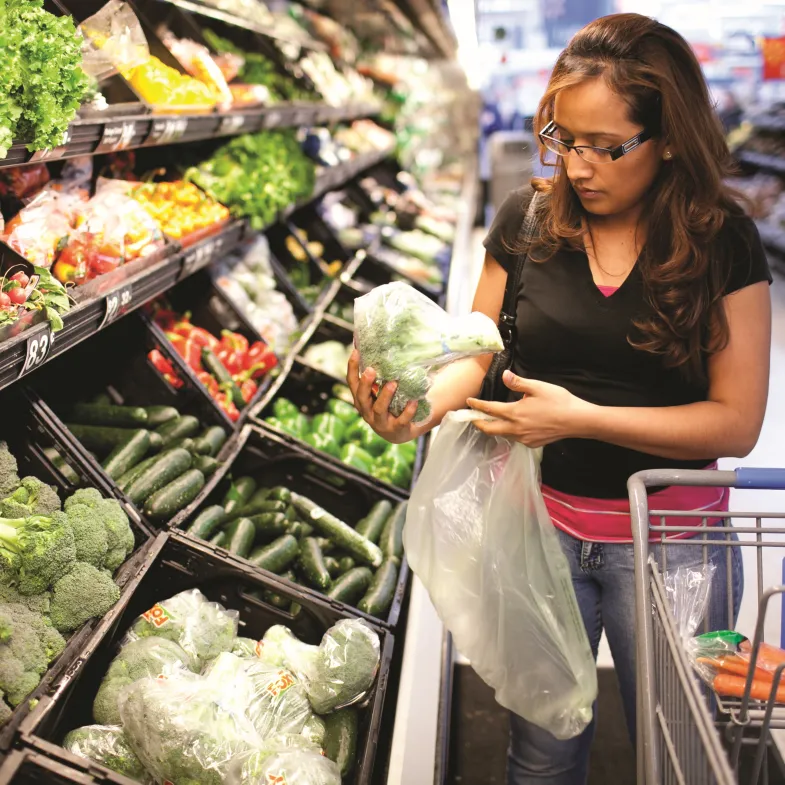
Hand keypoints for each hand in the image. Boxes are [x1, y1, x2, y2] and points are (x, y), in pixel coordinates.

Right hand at [346, 350, 425, 444]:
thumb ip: (377, 377)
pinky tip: (413, 401)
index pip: (352, 382)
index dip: (352, 368)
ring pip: (379, 409)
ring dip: (385, 396)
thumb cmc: (387, 406)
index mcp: (361, 399)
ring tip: (393, 383)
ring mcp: (380, 422)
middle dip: (365, 384)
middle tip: (371, 370)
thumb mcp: (377, 392)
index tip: (356, 351)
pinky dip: (407, 411)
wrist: (398, 433)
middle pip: (362, 397)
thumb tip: (380, 350)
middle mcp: (367, 411)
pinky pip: (401, 420)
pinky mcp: (396, 429)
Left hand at [466, 370, 594, 447]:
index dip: (477, 405)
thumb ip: (518, 383)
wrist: (577, 420)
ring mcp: (524, 438)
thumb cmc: (559, 401)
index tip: (468, 402)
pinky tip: (513, 426)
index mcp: (515, 413)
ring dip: (494, 428)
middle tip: (472, 417)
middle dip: (478, 423)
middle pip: (490, 429)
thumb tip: (504, 375)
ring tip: (490, 420)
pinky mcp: (532, 444)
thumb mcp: (537, 387)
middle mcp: (516, 429)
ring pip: (502, 434)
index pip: (489, 409)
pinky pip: (515, 438)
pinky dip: (509, 432)